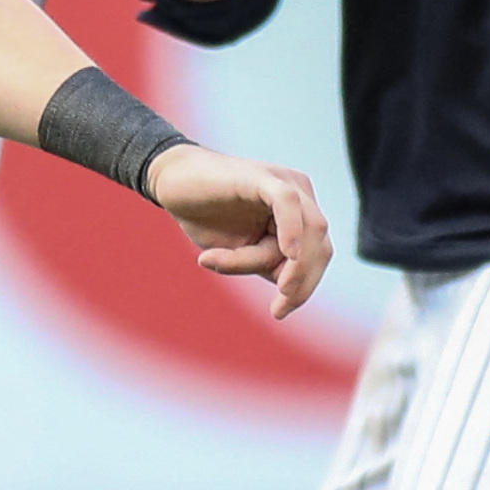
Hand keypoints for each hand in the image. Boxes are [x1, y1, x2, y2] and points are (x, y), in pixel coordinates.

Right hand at [142, 145, 330, 318]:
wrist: (169, 182)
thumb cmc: (203, 215)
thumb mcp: (240, 252)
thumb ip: (267, 264)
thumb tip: (290, 289)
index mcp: (299, 213)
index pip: (317, 254)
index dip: (304, 287)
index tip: (279, 312)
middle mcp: (300, 194)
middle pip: (320, 246)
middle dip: (302, 282)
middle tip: (277, 308)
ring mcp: (284, 182)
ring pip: (307, 231)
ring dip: (286, 264)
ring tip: (241, 267)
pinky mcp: (263, 177)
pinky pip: (287, 203)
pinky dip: (292, 231)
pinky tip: (288, 253)